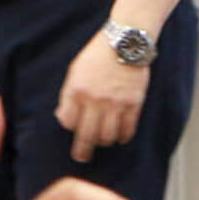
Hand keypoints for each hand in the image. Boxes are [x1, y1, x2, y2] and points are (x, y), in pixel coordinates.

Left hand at [57, 34, 150, 162]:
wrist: (125, 42)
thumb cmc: (97, 56)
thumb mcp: (75, 71)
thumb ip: (69, 95)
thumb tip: (64, 118)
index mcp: (77, 90)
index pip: (68, 122)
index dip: (69, 127)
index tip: (73, 129)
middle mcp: (95, 100)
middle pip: (86, 136)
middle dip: (82, 151)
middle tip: (81, 157)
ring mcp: (115, 103)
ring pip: (107, 137)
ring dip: (103, 142)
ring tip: (102, 141)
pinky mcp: (133, 104)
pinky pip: (127, 130)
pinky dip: (122, 137)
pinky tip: (119, 136)